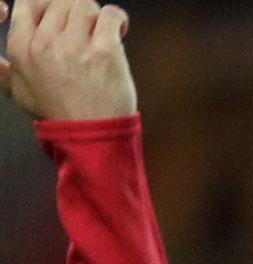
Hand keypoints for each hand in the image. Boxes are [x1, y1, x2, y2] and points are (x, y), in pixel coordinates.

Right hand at [0, 0, 135, 121]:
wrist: (90, 136)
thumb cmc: (58, 113)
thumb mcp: (19, 91)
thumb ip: (4, 71)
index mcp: (21, 47)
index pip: (29, 2)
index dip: (48, 4)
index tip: (62, 17)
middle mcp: (44, 43)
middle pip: (61, 2)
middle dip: (75, 11)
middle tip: (87, 28)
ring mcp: (74, 47)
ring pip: (84, 5)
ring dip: (95, 15)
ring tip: (101, 32)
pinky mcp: (104, 52)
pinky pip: (109, 15)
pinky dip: (116, 18)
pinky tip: (118, 31)